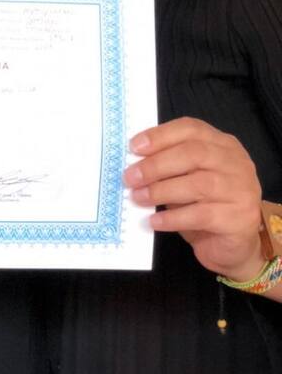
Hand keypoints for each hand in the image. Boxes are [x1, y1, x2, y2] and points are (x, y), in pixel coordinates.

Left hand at [125, 117, 264, 279]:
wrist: (233, 244)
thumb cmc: (204, 204)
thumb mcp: (186, 177)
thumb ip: (169, 164)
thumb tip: (134, 163)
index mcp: (222, 144)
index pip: (191, 128)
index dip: (160, 135)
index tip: (134, 147)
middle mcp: (236, 163)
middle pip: (194, 154)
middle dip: (156, 164)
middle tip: (131, 177)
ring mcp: (242, 190)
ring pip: (198, 184)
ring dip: (161, 191)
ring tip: (138, 198)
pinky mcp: (240, 219)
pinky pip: (201, 215)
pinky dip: (173, 218)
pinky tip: (155, 221)